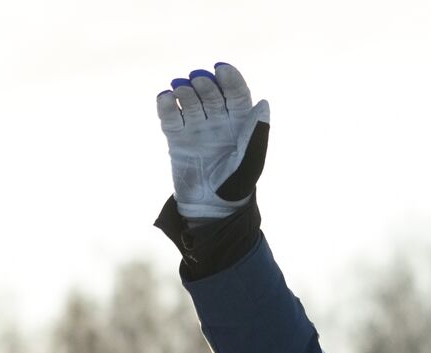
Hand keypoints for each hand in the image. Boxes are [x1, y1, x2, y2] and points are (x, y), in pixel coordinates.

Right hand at [156, 63, 268, 219]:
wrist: (211, 206)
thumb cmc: (236, 184)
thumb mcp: (250, 160)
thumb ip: (256, 133)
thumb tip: (264, 102)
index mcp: (240, 123)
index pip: (236, 94)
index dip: (230, 79)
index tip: (221, 69)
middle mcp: (218, 120)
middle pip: (210, 94)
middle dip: (205, 85)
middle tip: (199, 81)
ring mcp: (196, 126)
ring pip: (189, 100)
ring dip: (185, 91)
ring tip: (182, 90)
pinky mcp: (176, 136)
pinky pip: (170, 115)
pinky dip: (167, 105)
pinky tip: (166, 98)